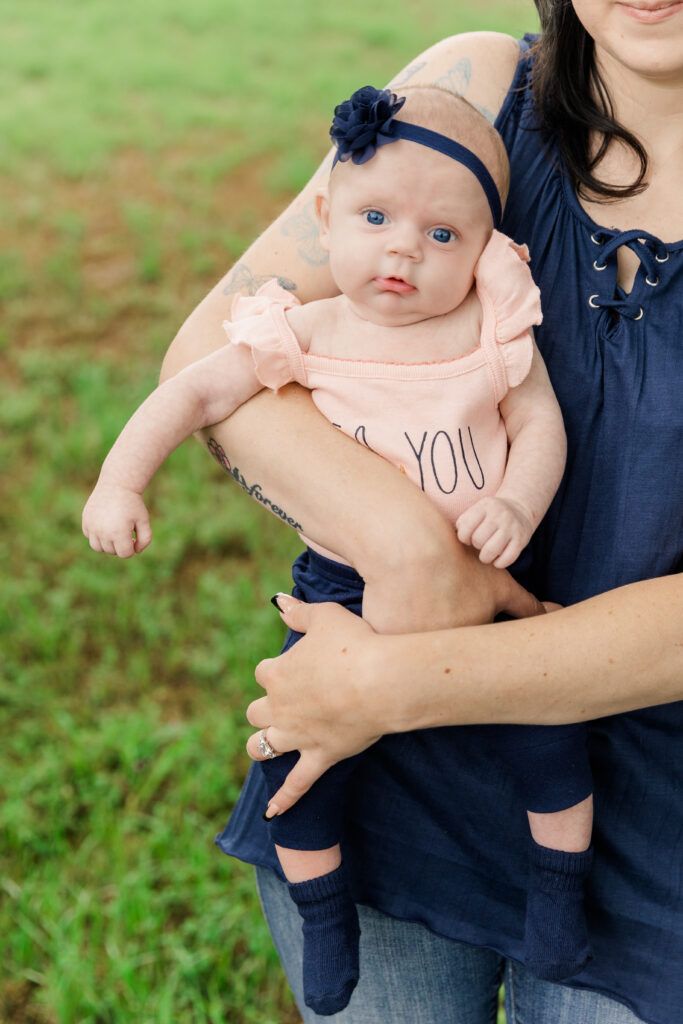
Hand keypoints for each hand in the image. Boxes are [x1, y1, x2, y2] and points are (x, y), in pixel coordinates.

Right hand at [82, 482, 151, 556]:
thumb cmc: (133, 504)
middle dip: (120, 544)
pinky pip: (90, 537)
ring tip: (115, 530)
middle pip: (111, 551)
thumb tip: (135, 551)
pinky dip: (97, 535)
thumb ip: (145, 540)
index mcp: (118, 533)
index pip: (125, 554)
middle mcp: (102, 532)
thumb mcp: (144, 521)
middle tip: (126, 530)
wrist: (117, 485)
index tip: (134, 537)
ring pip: (98, 547)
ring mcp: (92, 527)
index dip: (132, 548)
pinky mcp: (85, 521)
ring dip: (107, 543)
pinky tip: (106, 524)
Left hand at [245, 598, 382, 814]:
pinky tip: (272, 813)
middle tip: (281, 706)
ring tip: (262, 748)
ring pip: (263, 747)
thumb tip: (279, 603)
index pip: (264, 673)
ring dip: (261, 747)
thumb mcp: (325, 616)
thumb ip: (300, 612)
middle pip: (256, 712)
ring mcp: (298, 736)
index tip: (294, 668)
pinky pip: (296, 785)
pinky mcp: (319, 757)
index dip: (276, 670)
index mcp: (278, 673)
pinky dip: (283, 800)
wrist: (380, 681)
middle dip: (263, 710)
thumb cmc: (356, 643)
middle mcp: (280, 707)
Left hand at [456, 496, 533, 568]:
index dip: (463, 537)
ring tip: (486, 555)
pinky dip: (499, 563)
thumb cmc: (490, 516)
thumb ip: (464, 522)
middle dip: (476, 546)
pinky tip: (497, 559)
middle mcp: (499, 515)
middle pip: (478, 539)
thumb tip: (449, 541)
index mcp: (484, 506)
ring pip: (491, 550)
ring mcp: (511, 527)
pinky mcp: (521, 539)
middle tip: (480, 544)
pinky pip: (507, 558)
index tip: (468, 538)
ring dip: (485, 557)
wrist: (520, 510)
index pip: (465, 526)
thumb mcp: (478, 511)